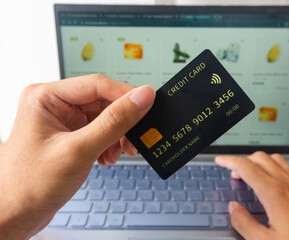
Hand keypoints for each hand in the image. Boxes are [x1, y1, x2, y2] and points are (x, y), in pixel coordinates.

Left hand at [0, 74, 154, 238]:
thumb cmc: (29, 184)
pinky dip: (110, 143)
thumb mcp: (78, 150)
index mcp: (47, 97)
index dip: (126, 94)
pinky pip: (100, 131)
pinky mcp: (71, 135)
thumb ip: (114, 122)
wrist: (16, 214)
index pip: (97, 85)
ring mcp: (64, 120)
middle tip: (135, 138)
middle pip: (103, 101)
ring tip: (118, 153)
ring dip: (117, 136)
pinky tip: (107, 157)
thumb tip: (142, 98)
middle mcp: (55, 105)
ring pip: (105, 117)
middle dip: (122, 122)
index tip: (149, 103)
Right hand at [215, 152, 288, 239]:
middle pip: (259, 158)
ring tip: (253, 174)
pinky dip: (280, 167)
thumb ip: (244, 223)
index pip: (244, 167)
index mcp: (273, 193)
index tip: (220, 161)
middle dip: (242, 161)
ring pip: (276, 159)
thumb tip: (233, 208)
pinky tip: (279, 178)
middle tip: (234, 174)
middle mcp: (287, 183)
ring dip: (260, 162)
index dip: (228, 161)